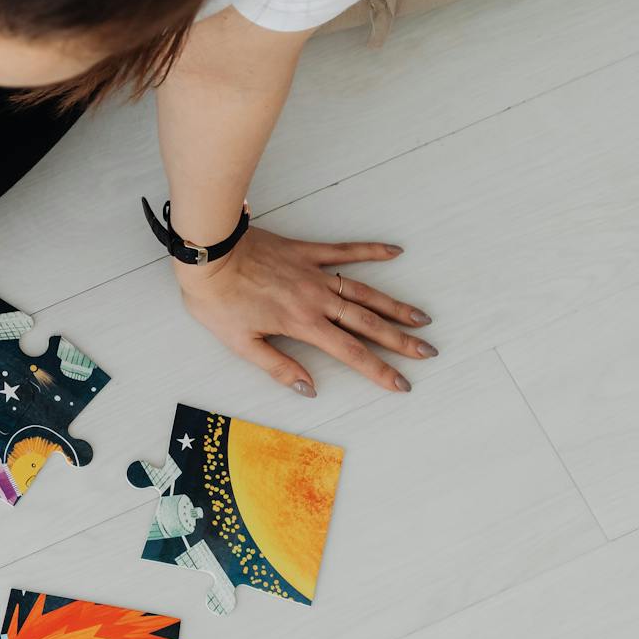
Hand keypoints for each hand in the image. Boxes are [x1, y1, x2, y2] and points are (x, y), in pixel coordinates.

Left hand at [174, 227, 435, 395]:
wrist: (209, 256)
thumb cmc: (218, 302)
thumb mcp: (241, 344)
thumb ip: (278, 367)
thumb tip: (310, 388)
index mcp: (302, 324)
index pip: (350, 352)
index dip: (378, 370)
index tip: (402, 383)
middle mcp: (317, 299)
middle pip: (368, 323)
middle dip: (401, 340)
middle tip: (428, 351)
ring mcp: (314, 273)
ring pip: (365, 291)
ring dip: (395, 305)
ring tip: (421, 317)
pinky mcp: (306, 252)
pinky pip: (345, 251)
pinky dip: (371, 251)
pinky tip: (395, 252)